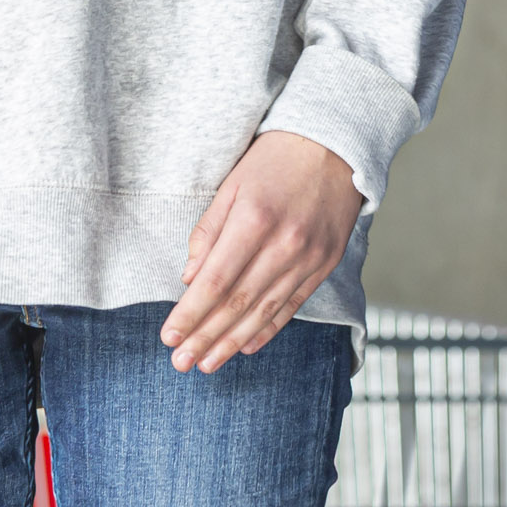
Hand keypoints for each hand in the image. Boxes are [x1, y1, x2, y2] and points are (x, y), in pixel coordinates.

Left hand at [161, 132, 364, 374]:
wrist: (336, 144)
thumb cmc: (277, 158)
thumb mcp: (232, 183)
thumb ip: (209, 231)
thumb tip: (189, 279)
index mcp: (255, 220)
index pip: (216, 281)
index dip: (191, 313)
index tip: (169, 336)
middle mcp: (284, 244)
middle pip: (238, 304)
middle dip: (205, 337)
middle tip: (180, 361)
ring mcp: (308, 258)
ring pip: (264, 312)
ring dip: (232, 342)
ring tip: (207, 363)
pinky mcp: (325, 264)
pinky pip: (292, 306)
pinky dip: (267, 329)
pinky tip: (246, 346)